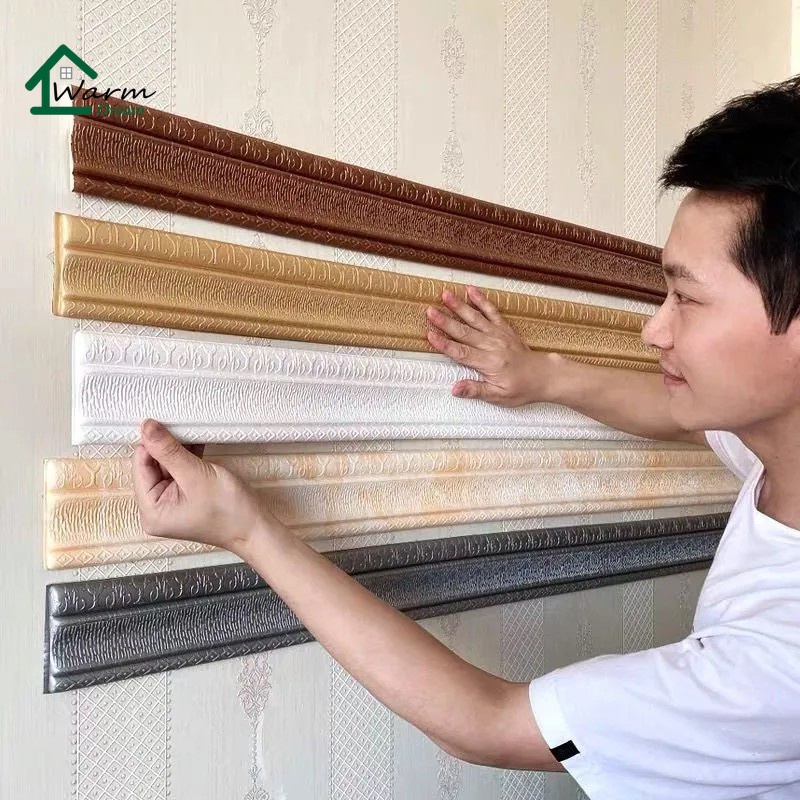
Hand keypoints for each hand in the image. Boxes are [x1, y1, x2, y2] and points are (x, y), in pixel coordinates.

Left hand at [132, 418, 269, 555]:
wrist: (256, 528)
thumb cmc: (229, 510)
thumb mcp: (196, 475)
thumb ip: (169, 451)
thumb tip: (146, 427)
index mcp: (151, 511)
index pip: (140, 466)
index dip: (151, 444)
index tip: (165, 424)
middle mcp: (156, 509)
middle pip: (151, 466)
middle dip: (166, 447)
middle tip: (183, 429)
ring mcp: (170, 504)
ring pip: (166, 466)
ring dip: (178, 450)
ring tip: (193, 437)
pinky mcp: (184, 498)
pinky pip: (178, 472)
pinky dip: (187, 458)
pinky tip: (197, 446)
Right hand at [426, 285, 560, 406]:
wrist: (544, 376)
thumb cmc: (521, 388)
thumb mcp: (499, 397)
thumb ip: (475, 390)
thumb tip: (455, 389)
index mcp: (489, 363)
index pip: (462, 353)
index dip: (444, 344)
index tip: (430, 335)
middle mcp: (493, 346)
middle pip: (464, 332)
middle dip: (446, 321)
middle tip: (430, 311)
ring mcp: (499, 334)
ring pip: (475, 318)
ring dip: (459, 306)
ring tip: (445, 294)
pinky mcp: (504, 328)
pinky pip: (491, 311)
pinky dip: (481, 300)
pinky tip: (471, 290)